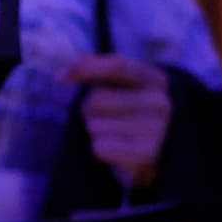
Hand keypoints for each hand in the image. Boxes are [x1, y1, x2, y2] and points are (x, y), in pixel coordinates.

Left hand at [64, 54, 170, 190]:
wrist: (157, 151)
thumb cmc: (128, 110)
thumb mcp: (119, 84)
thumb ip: (94, 69)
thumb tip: (63, 73)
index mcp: (155, 79)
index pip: (117, 66)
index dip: (85, 68)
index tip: (60, 77)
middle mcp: (161, 103)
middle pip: (96, 100)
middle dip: (91, 109)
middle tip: (109, 116)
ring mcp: (156, 129)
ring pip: (94, 126)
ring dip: (96, 131)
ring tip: (116, 133)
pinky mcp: (146, 154)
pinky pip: (99, 148)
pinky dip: (101, 149)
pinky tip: (118, 149)